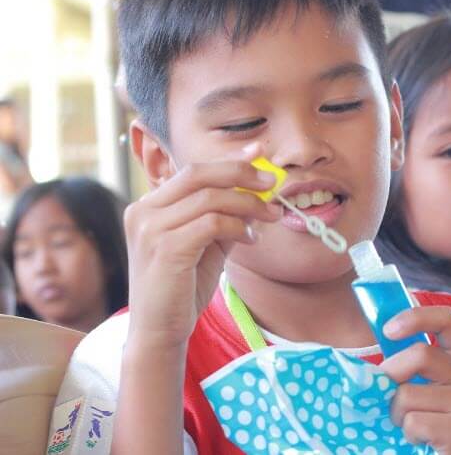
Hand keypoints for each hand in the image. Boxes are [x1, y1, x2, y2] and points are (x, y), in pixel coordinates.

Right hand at [123, 152, 280, 348]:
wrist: (159, 331)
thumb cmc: (182, 287)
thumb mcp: (207, 243)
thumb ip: (225, 215)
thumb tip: (257, 190)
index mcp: (149, 205)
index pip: (193, 170)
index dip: (228, 160)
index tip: (258, 153)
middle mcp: (143, 211)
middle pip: (198, 174)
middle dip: (240, 173)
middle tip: (271, 183)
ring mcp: (150, 229)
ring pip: (209, 197)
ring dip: (247, 204)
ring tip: (269, 217)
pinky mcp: (165, 248)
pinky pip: (211, 223)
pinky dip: (238, 226)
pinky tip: (250, 239)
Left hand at [380, 306, 450, 454]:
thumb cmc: (433, 423)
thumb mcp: (426, 386)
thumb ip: (411, 363)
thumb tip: (379, 340)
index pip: (447, 320)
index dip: (416, 317)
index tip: (388, 330)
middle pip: (420, 354)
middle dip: (390, 375)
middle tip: (386, 396)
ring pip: (407, 393)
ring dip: (396, 413)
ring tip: (411, 425)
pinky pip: (412, 421)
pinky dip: (407, 433)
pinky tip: (421, 441)